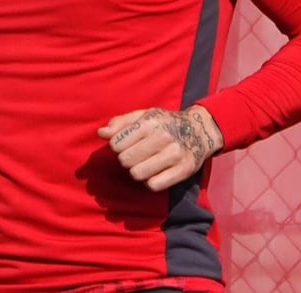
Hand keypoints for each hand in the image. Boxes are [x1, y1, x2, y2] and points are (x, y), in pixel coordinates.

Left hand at [97, 106, 223, 190]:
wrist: (199, 131)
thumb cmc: (164, 123)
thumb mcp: (143, 115)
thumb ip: (120, 123)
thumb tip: (101, 133)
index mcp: (150, 121)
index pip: (116, 144)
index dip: (117, 146)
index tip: (126, 145)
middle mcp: (163, 136)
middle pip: (125, 161)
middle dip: (127, 159)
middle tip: (137, 155)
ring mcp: (175, 154)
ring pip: (137, 174)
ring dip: (138, 171)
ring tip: (147, 163)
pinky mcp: (183, 170)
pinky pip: (154, 185)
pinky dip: (151, 181)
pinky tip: (156, 172)